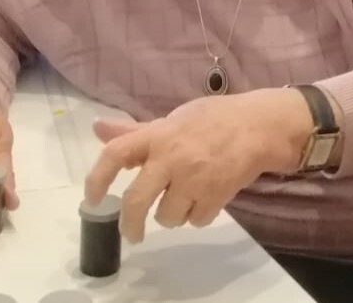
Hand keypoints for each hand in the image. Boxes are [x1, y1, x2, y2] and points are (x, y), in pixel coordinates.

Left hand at [84, 88, 312, 242]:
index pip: (115, 154)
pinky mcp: (216, 195)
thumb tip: (98, 128)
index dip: (97, 179)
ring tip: (184, 199)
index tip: (93, 200)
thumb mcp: (173, 119)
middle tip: (132, 234)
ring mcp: (194, 178)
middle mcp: (171, 157)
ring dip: (172, 215)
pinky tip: (206, 199)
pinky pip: (196, 221)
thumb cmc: (214, 119)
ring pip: (167, 217)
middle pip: (136, 201)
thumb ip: (135, 130)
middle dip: (129, 224)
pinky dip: (198, 215)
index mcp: (158, 135)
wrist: (259, 126)